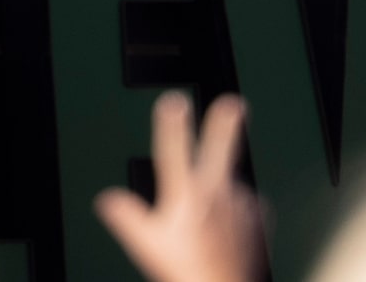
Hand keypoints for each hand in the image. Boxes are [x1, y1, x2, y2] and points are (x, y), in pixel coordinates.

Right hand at [95, 93, 262, 281]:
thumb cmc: (187, 271)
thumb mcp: (148, 245)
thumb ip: (127, 217)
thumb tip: (107, 200)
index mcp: (186, 195)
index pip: (174, 149)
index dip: (172, 123)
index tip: (174, 100)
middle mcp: (216, 193)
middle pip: (221, 146)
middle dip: (226, 122)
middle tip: (234, 103)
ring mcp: (240, 204)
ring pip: (230, 183)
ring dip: (222, 188)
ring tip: (210, 221)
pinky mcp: (258, 218)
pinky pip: (245, 205)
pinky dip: (236, 210)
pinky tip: (226, 230)